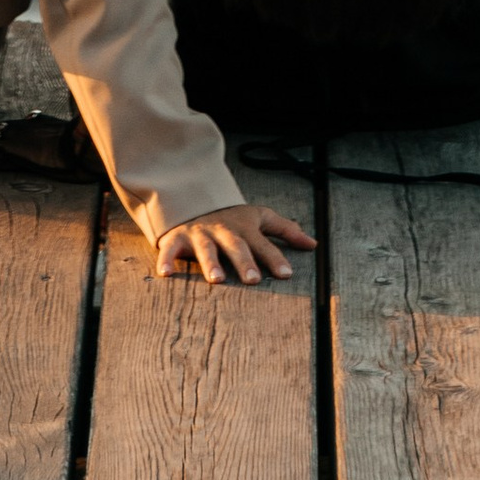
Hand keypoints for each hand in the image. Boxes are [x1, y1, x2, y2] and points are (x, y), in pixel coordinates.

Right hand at [154, 197, 314, 284]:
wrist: (195, 200)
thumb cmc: (233, 217)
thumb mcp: (260, 217)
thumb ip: (285, 230)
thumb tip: (313, 244)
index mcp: (245, 228)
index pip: (264, 244)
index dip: (275, 258)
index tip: (286, 274)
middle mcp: (224, 231)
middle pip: (236, 246)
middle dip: (244, 261)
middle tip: (253, 280)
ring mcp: (200, 234)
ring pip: (206, 249)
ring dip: (211, 263)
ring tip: (217, 280)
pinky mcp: (178, 238)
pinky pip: (171, 249)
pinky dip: (167, 260)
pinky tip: (166, 274)